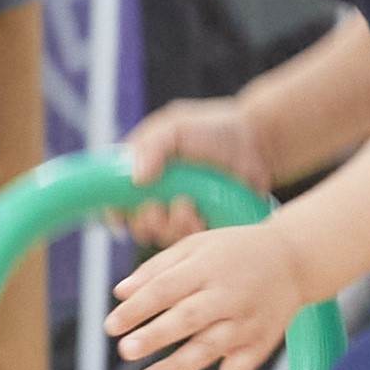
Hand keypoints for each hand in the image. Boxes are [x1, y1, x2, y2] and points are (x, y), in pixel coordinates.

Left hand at [105, 216, 315, 369]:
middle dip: (157, 335)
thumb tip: (118, 292)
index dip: (138, 308)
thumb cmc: (235, 252)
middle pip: (188, 318)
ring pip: (210, 347)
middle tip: (126, 350)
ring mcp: (245, 323)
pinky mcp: (259, 345)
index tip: (111, 326)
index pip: (167, 289)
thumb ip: (157, 268)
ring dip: (180, 365)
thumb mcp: (197, 246)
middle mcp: (228, 296)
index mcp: (207, 267)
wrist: (295, 261)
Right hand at [117, 97, 269, 244]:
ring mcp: (181, 211)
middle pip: (137, 225)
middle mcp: (158, 195)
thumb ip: (153, 148)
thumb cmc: (212, 129)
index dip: (114, 212)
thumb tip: (136, 179)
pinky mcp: (204, 224)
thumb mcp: (176, 128)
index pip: (115, 201)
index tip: (120, 215)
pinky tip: (201, 214)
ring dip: (170, 225)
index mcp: (142, 171)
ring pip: (162, 236)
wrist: (256, 142)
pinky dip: (191, 231)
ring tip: (187, 206)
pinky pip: (189, 240)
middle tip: (158, 209)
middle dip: (145, 221)